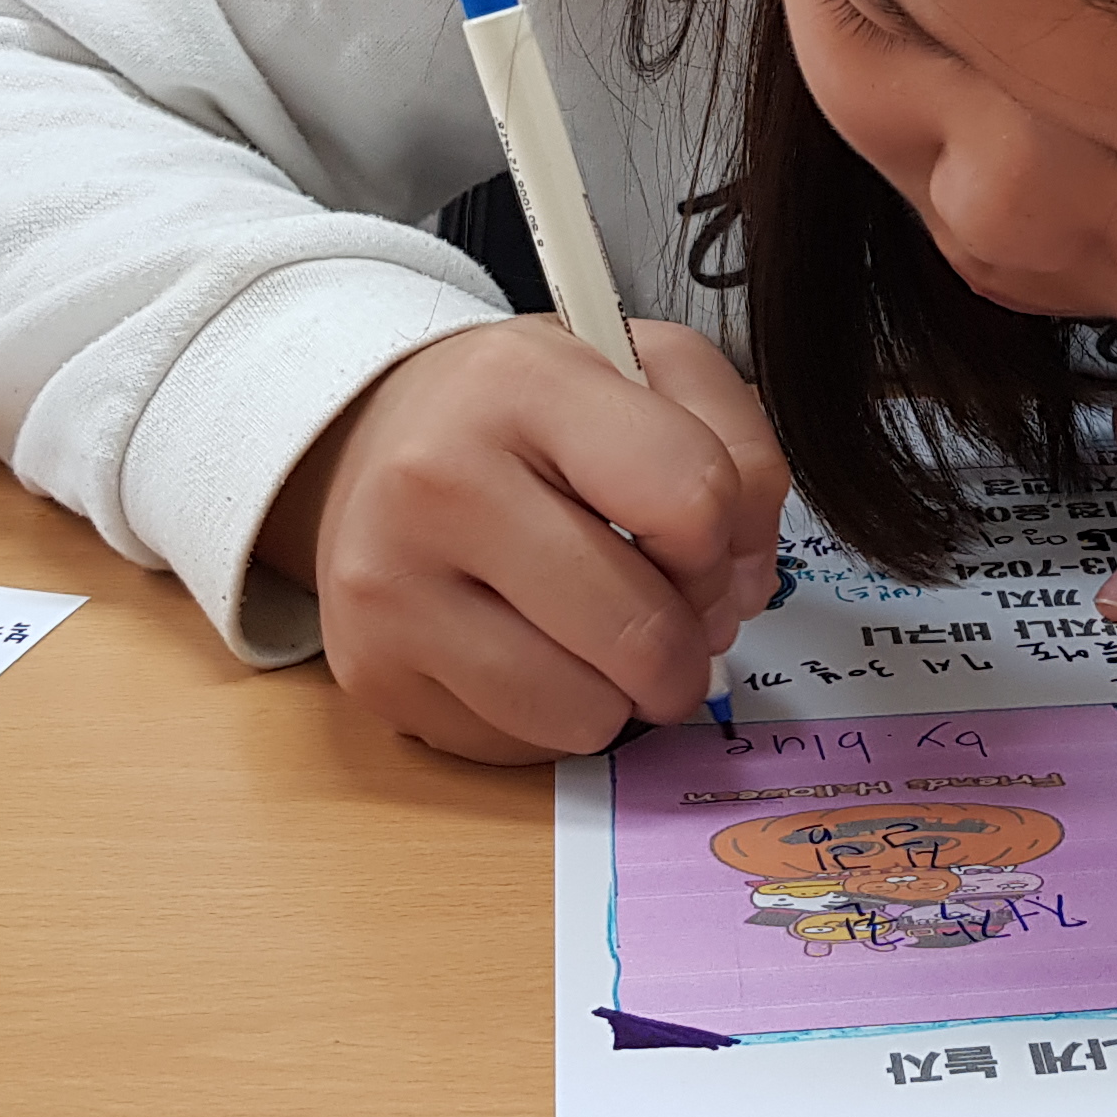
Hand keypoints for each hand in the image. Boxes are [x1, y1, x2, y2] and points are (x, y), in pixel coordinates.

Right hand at [257, 319, 787, 763]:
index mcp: (522, 385)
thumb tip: (745, 587)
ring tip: (594, 634)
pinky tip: (529, 652)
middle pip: (642, 634)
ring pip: (584, 714)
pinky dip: (550, 718)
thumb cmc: (529, 416)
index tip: (696, 540)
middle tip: (668, 617)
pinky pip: (520, 746)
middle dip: (687, 645)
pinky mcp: (371, 671)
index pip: (691, 501)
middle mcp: (437, 481)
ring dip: (619, 694)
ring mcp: (390, 585)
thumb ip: (741, 452)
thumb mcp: (648, 370)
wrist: (377, 440)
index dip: (721, 541)